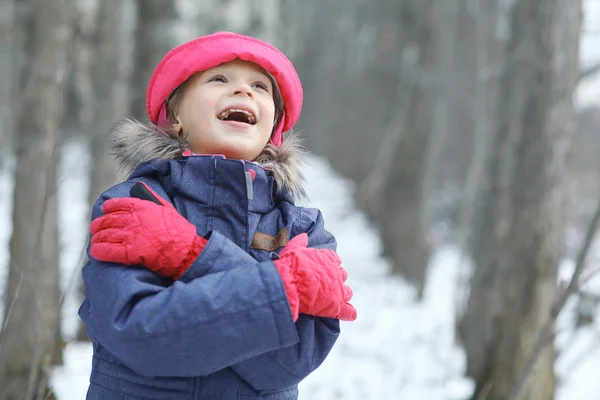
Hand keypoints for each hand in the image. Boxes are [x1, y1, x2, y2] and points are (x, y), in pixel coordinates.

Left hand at [90, 182, 206, 279]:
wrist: (185, 249)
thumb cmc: (178, 229)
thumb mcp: (166, 207)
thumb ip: (151, 196)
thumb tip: (139, 186)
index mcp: (141, 207)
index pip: (117, 204)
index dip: (108, 207)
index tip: (104, 209)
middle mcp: (133, 220)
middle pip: (108, 220)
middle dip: (99, 224)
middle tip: (94, 228)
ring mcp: (130, 236)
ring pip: (106, 235)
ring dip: (98, 238)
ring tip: (95, 240)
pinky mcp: (130, 253)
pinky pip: (108, 251)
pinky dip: (99, 251)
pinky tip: (96, 252)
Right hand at [274, 234, 356, 321]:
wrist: (289, 284)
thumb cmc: (290, 266)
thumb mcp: (293, 249)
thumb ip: (300, 242)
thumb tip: (304, 236)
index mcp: (328, 258)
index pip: (335, 260)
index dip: (330, 265)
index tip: (324, 269)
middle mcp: (336, 273)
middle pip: (342, 275)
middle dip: (336, 280)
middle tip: (327, 285)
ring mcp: (338, 290)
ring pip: (347, 293)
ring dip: (343, 295)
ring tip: (335, 299)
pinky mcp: (337, 306)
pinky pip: (349, 311)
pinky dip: (350, 313)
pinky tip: (349, 314)